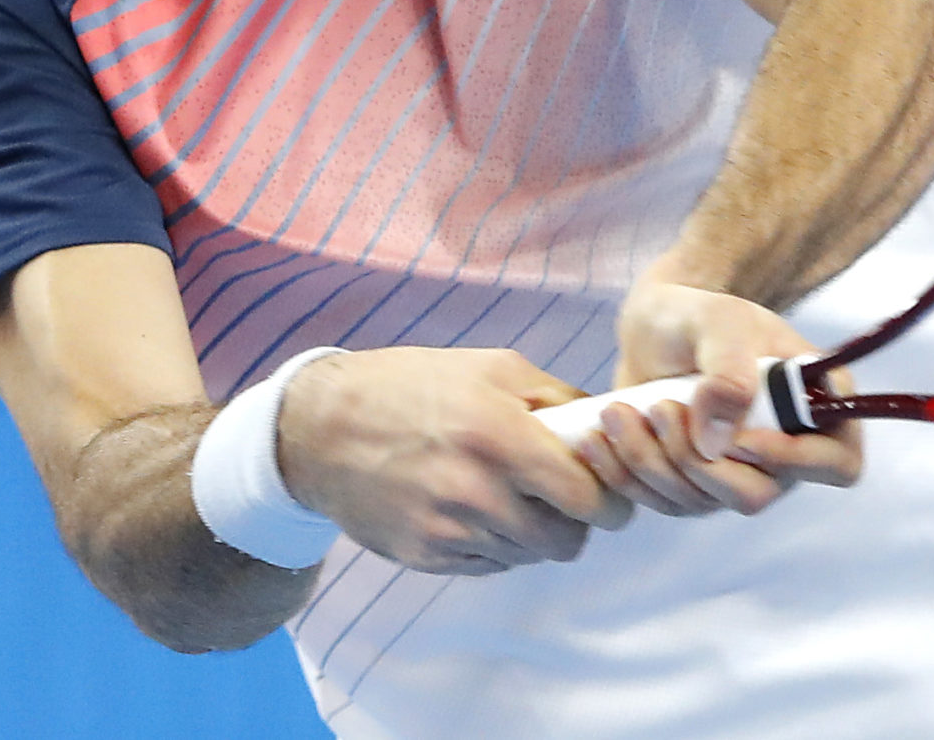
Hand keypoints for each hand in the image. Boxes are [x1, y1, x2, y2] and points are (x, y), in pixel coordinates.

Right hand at [277, 347, 632, 575]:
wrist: (322, 429)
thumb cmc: (412, 387)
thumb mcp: (493, 368)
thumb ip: (558, 399)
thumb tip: (605, 431)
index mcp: (499, 435)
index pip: (586, 497)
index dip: (611, 500)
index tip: (611, 495)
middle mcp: (475, 490)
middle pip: (564, 540)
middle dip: (576, 522)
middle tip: (566, 499)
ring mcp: (447, 531)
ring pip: (529, 556)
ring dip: (535, 533)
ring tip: (514, 496)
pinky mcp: (425, 557)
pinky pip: (490, 566)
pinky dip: (498, 545)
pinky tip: (479, 510)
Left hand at [580, 275, 861, 518]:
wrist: (655, 327)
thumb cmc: (700, 315)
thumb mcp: (720, 322)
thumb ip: (729, 371)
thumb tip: (718, 444)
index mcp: (816, 407)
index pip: (838, 463)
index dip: (796, 462)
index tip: (740, 438)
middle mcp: (783, 452)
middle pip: (756, 495)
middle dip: (697, 460)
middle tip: (661, 408)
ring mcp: (737, 475)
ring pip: (702, 501)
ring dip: (652, 461)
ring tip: (619, 412)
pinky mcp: (691, 486)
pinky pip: (663, 503)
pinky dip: (627, 474)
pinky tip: (602, 438)